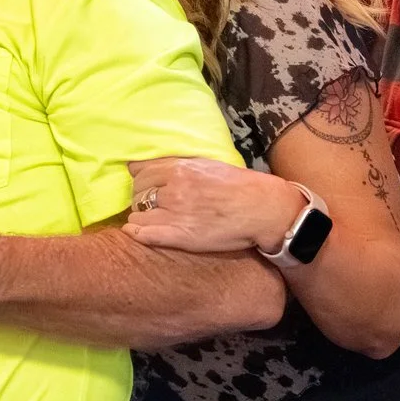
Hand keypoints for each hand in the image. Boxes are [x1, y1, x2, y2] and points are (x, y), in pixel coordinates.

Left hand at [122, 157, 300, 255]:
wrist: (263, 209)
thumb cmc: (239, 186)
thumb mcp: (207, 164)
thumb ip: (181, 165)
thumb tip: (159, 165)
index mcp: (180, 168)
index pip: (139, 170)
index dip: (140, 178)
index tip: (146, 184)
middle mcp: (174, 188)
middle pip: (137, 192)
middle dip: (140, 197)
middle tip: (150, 204)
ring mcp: (175, 213)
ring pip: (137, 213)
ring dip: (141, 215)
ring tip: (152, 219)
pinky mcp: (180, 236)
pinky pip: (145, 233)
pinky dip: (136, 232)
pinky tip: (136, 232)